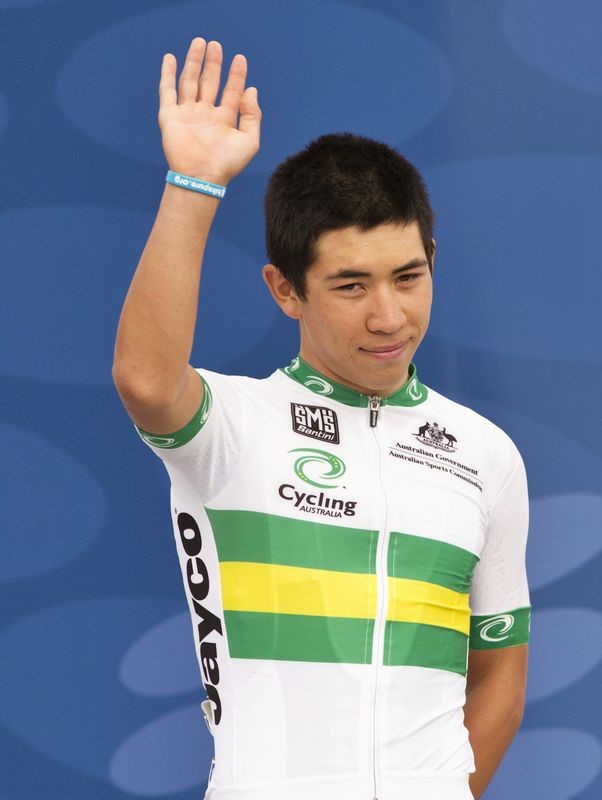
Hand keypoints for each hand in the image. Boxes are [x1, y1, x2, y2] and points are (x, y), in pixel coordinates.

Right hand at [158, 37, 261, 184]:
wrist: (202, 177)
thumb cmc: (227, 164)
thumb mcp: (250, 140)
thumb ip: (252, 115)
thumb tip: (251, 91)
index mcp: (224, 120)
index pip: (231, 91)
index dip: (236, 75)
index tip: (240, 58)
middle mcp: (205, 115)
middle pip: (209, 82)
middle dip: (214, 63)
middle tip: (216, 45)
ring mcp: (187, 114)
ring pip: (190, 81)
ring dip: (194, 62)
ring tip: (200, 42)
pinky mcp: (170, 116)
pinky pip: (167, 91)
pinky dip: (167, 74)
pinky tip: (170, 58)